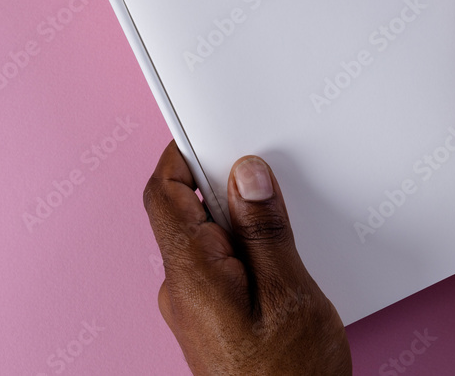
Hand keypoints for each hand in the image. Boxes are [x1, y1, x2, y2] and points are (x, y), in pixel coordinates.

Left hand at [143, 141, 351, 374]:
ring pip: (199, 240)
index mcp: (191, 274)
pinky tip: (271, 260)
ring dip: (230, 221)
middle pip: (181, 213)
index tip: (208, 133)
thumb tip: (246, 176)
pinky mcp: (207, 320)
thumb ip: (264, 230)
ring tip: (274, 226)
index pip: (164, 193)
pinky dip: (236, 249)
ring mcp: (190, 308)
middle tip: (258, 179)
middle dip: (217, 187)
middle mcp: (180, 290)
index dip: (182, 156)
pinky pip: (211, 267)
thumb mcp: (291, 294)